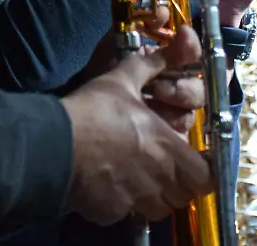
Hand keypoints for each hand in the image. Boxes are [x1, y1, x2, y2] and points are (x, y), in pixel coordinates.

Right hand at [61, 24, 212, 224]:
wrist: (51, 144)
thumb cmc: (92, 111)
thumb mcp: (122, 80)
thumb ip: (151, 66)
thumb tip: (177, 43)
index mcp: (167, 148)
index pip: (205, 178)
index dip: (204, 173)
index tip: (196, 165)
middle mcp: (156, 179)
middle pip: (183, 197)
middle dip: (179, 186)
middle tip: (166, 170)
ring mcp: (133, 199)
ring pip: (158, 210)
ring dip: (154, 198)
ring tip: (140, 180)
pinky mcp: (109, 212)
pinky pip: (126, 214)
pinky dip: (122, 205)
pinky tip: (109, 187)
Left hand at [78, 10, 205, 133]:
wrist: (78, 113)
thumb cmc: (99, 76)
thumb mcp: (115, 46)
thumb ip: (141, 26)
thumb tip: (163, 10)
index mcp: (168, 63)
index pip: (194, 54)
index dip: (193, 47)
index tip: (182, 37)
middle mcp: (176, 86)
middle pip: (202, 85)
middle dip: (184, 87)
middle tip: (159, 89)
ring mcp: (174, 113)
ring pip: (194, 110)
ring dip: (177, 106)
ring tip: (153, 104)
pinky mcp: (170, 138)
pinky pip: (186, 134)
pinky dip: (175, 128)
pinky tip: (158, 124)